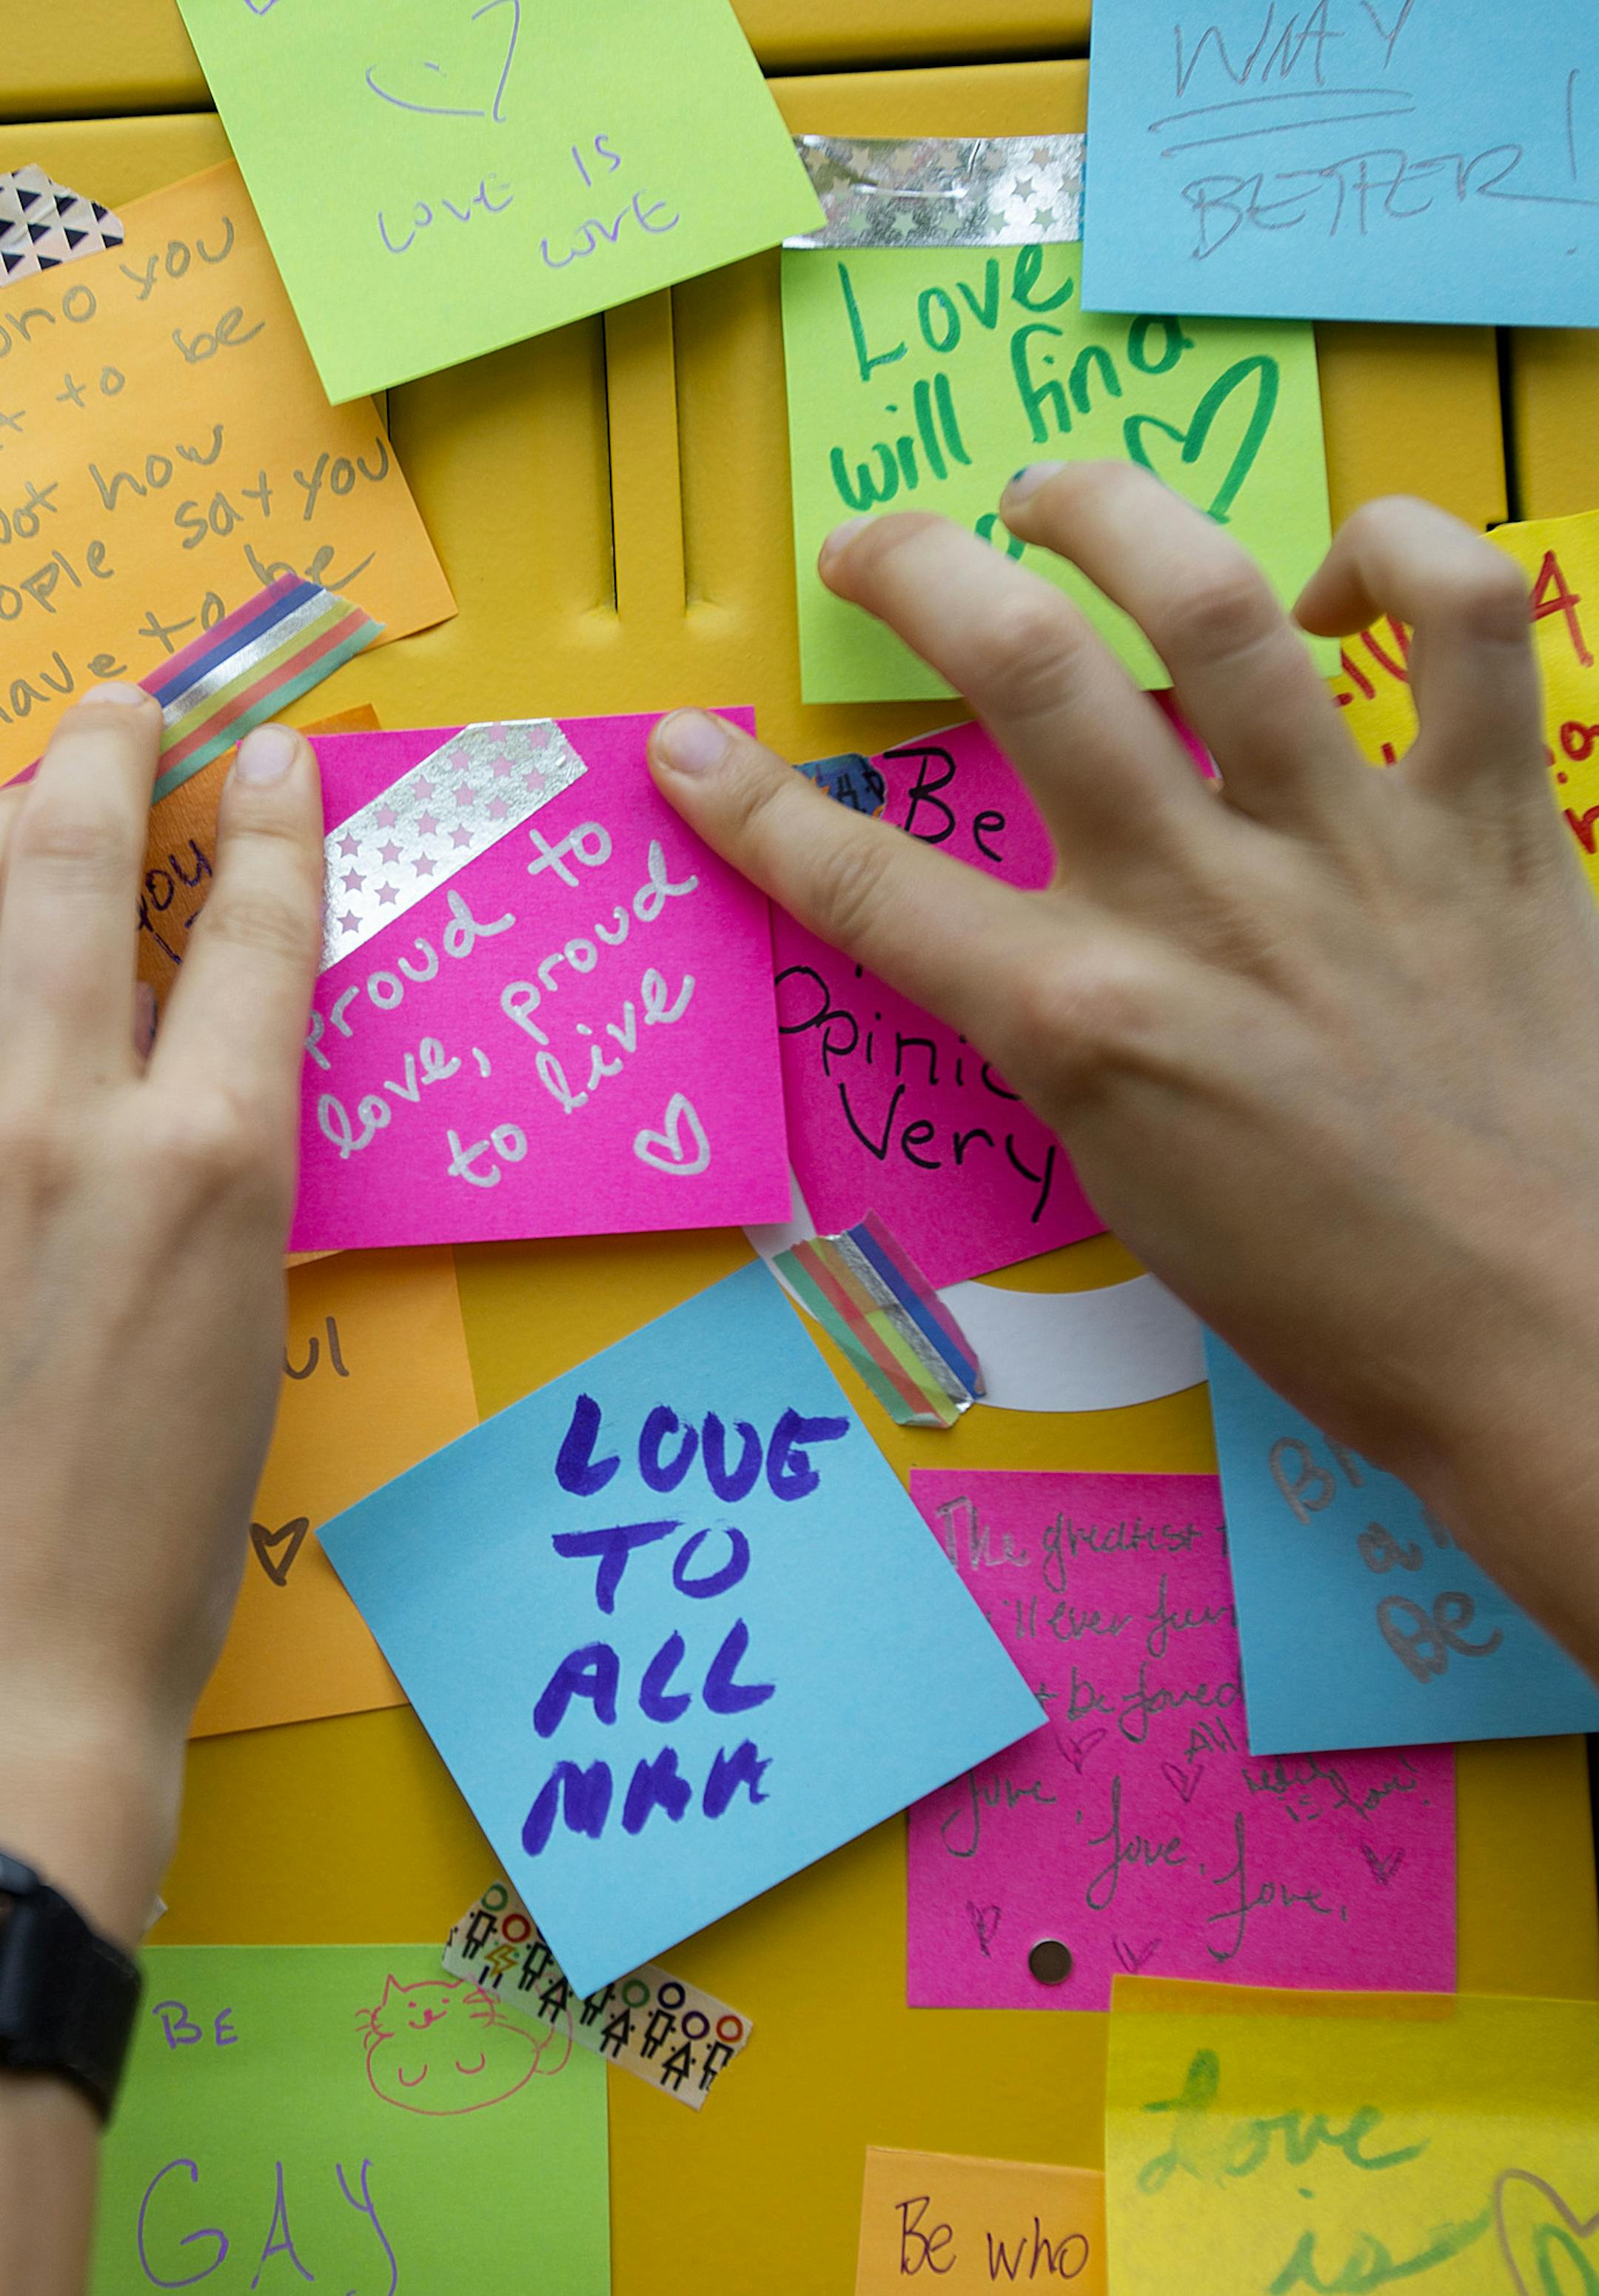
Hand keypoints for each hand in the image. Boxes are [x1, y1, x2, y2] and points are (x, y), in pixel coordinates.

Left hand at [0, 692, 321, 1945]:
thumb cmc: (154, 1532)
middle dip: (103, 758)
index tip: (277, 761)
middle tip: (121, 709)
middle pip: (73, 868)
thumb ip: (214, 1172)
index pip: (262, 934)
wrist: (5, 1673)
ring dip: (0, 831)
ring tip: (23, 791)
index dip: (278, 824)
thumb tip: (194, 1073)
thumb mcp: (242, 1324)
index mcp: (212, 1168)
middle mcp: (66, 1126)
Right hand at [650, 465, 1598, 1670]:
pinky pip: (1466, 623)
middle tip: (875, 547)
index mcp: (1084, 1021)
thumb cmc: (1318, 1289)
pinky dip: (1402, 554)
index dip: (752, 806)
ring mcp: (1350, 847)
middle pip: (1022, 666)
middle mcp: (1199, 905)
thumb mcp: (1123, 1171)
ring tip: (1056, 497)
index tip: (694, 747)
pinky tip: (1336, 581)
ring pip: (1214, 602)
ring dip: (1112, 512)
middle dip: (914, 568)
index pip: (868, 885)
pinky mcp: (1493, 823)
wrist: (1538, 1335)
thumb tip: (1030, 926)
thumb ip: (1060, 1024)